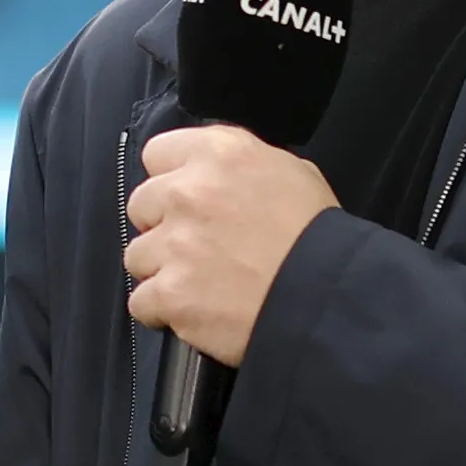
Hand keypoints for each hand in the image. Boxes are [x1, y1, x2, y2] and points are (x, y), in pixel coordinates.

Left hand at [123, 122, 338, 371]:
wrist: (327, 298)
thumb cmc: (317, 236)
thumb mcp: (291, 173)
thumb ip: (242, 166)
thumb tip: (217, 175)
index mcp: (218, 154)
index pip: (157, 154)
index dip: (170, 179)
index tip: (187, 200)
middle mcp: (188, 192)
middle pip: (141, 205)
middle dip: (163, 226)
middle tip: (198, 246)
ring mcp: (174, 244)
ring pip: (137, 256)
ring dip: (162, 270)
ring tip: (200, 284)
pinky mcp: (170, 293)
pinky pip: (141, 301)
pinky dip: (162, 311)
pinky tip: (193, 312)